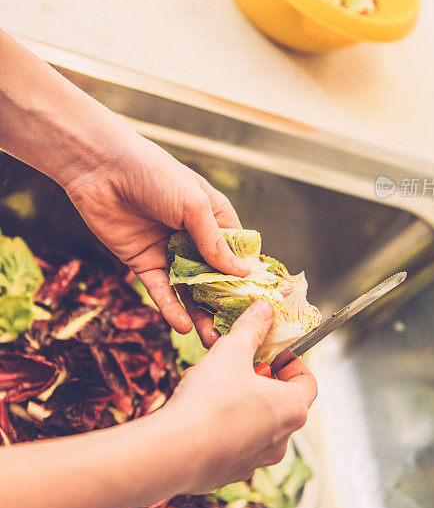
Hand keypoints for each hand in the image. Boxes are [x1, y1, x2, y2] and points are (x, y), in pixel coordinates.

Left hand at [63, 133, 249, 343]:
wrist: (100, 168)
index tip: (259, 305)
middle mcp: (194, 237)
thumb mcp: (193, 205)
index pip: (237, 253)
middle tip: (234, 332)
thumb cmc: (155, 174)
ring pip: (189, 290)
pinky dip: (170, 308)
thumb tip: (243, 272)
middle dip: (224, 303)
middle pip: (214, 277)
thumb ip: (215, 242)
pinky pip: (160, 291)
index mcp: (214, 217)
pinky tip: (182, 325)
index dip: (246, 277)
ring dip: (199, 313)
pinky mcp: (143, 264)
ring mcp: (169, 252)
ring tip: (211, 339)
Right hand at [157, 300, 317, 493]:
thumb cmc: (209, 401)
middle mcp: (281, 440)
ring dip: (243, 404)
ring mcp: (257, 461)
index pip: (308, 382)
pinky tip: (201, 414)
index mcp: (291, 409)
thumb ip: (251, 328)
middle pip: (283, 403)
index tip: (271, 354)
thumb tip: (264, 309)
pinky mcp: (232, 473)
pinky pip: (235, 445)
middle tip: (240, 366)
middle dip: (262, 381)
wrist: (173, 452)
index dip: (291, 363)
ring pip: (258, 425)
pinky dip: (225, 428)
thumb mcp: (231, 351)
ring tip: (215, 387)